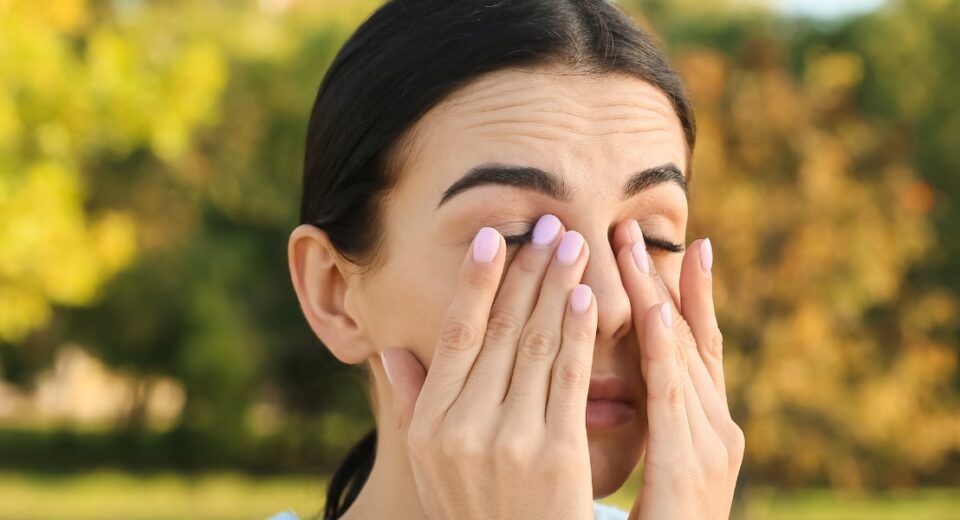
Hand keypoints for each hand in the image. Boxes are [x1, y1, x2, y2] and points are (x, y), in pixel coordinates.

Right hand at [381, 215, 597, 519]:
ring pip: (535, 343)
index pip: (456, 336)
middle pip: (500, 330)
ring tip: (574, 244)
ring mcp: (509, 439)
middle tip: (549, 225)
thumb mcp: (430, 466)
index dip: (476, 283)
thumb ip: (413, 404)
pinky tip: (588, 296)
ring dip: (557, 287)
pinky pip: (567, 377)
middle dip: (527, 271)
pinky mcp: (555, 453)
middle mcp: (462, 426)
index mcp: (430, 424)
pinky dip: (577, 332)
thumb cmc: (478, 512)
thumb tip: (389, 351)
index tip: (494, 237)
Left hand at [613, 220, 744, 519]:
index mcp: (703, 422)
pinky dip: (667, 352)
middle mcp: (715, 424)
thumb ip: (647, 417)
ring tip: (639, 247)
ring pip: (682, 354)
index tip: (670, 244)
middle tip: (636, 226)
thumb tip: (611, 374)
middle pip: (687, 337)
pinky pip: (674, 398)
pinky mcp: (695, 466)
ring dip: (660, 297)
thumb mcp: (656, 461)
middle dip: (661, 280)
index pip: (690, 343)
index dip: (680, 293)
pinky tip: (653, 312)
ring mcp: (711, 443)